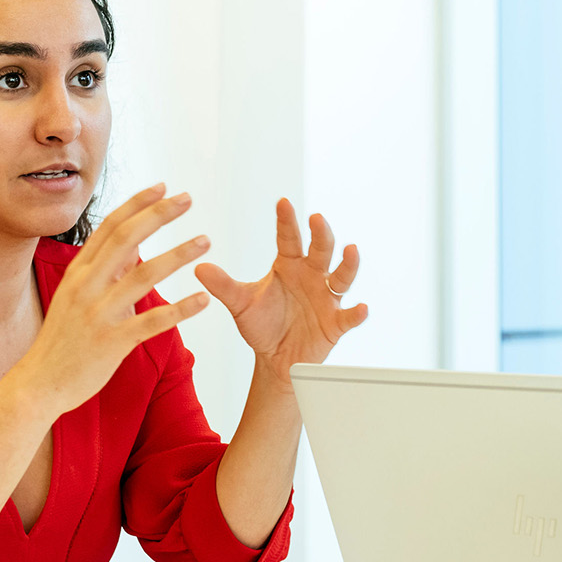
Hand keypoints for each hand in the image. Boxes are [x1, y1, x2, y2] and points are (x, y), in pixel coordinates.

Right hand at [12, 183, 211, 415]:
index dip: (137, 204)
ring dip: (178, 255)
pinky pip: (152, 321)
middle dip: (159, 215)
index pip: (110, 227)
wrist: (39, 383)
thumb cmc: (62, 339)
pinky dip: (180, 309)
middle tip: (188, 198)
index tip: (163, 187)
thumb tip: (133, 246)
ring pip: (143, 275)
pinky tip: (204, 299)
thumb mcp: (76, 297)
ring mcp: (99, 313)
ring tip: (205, 240)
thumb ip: (103, 271)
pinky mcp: (112, 342)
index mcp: (78, 273)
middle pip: (127, 239)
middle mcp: (87, 286)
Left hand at [194, 198, 368, 375]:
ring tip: (351, 250)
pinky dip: (356, 313)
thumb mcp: (240, 304)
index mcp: (289, 266)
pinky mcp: (335, 322)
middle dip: (321, 234)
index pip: (289, 238)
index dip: (286, 221)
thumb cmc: (262, 326)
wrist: (276, 359)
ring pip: (342, 276)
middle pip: (321, 250)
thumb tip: (199, 268)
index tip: (283, 202)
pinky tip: (361, 308)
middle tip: (317, 219)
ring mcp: (326, 298)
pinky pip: (349, 316)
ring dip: (348, 264)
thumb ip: (223, 286)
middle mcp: (311, 276)